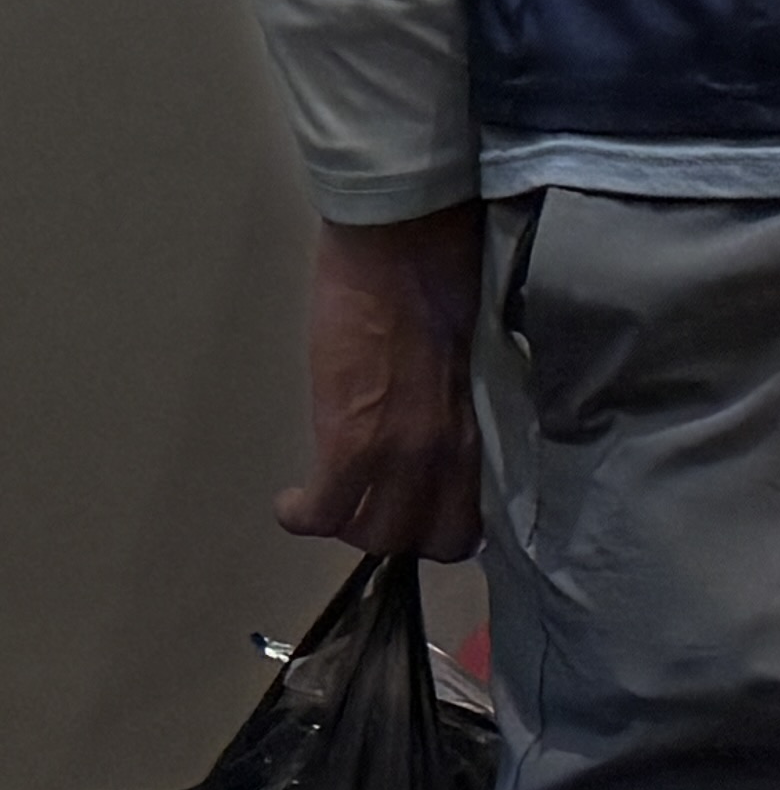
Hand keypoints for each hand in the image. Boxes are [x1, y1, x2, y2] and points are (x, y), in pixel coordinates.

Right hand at [285, 207, 484, 561]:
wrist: (405, 248)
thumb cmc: (438, 286)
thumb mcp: (467, 366)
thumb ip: (458, 413)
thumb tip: (444, 436)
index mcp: (479, 432)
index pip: (471, 524)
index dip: (438, 532)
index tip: (417, 517)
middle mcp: (448, 454)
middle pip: (422, 541)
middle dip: (390, 534)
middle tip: (363, 507)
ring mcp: (400, 452)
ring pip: (371, 535)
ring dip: (344, 525)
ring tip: (327, 501)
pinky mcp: (349, 441)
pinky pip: (323, 511)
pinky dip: (302, 515)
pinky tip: (292, 502)